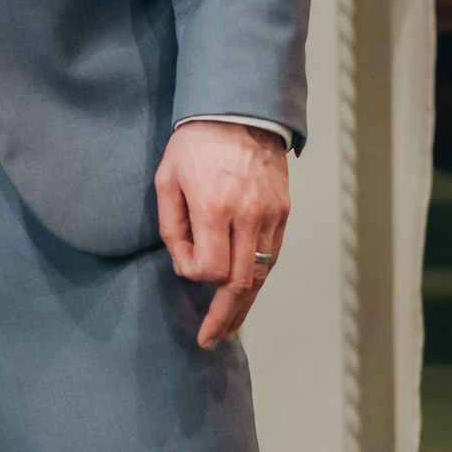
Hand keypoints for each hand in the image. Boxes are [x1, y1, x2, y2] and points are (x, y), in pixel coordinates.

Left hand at [155, 119, 291, 347]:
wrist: (239, 111)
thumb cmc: (194, 144)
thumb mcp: (167, 178)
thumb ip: (173, 224)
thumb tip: (185, 263)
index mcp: (215, 208)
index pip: (210, 268)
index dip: (195, 273)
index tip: (184, 262)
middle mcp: (248, 217)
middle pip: (241, 283)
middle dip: (224, 316)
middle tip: (211, 339)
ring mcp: (271, 217)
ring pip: (261, 276)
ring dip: (245, 305)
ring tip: (229, 327)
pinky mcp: (284, 213)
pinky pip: (272, 256)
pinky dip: (259, 278)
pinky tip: (246, 293)